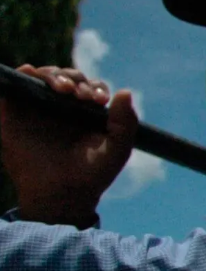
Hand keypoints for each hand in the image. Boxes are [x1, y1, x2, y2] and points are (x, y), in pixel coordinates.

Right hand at [0, 65, 136, 225]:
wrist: (61, 195)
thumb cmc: (92, 175)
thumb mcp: (117, 150)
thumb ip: (126, 123)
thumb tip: (125, 92)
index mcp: (85, 112)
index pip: (89, 86)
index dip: (94, 87)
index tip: (99, 100)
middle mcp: (60, 106)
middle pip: (66, 77)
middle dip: (74, 79)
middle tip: (79, 94)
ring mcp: (36, 109)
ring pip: (41, 77)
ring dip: (52, 75)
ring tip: (63, 89)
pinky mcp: (13, 113)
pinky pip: (15, 86)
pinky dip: (22, 75)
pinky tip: (32, 75)